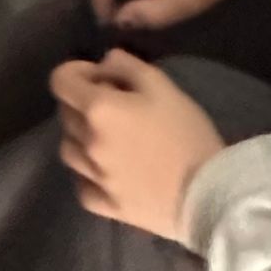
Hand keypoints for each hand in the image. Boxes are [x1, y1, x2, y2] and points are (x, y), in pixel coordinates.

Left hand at [53, 50, 224, 240]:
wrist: (211, 194)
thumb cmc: (186, 133)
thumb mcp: (162, 85)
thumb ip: (126, 65)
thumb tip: (103, 64)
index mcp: (98, 109)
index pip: (60, 80)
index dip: (76, 72)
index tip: (101, 78)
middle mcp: (86, 142)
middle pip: (65, 113)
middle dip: (83, 102)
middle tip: (116, 107)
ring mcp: (93, 178)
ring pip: (68, 149)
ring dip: (82, 137)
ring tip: (112, 139)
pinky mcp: (105, 206)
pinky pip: (82, 185)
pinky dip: (89, 174)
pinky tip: (109, 170)